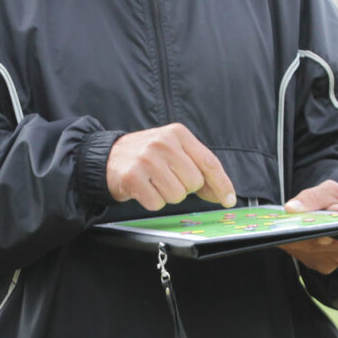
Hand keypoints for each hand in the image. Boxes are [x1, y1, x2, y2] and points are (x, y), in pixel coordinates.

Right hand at [106, 123, 235, 210]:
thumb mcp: (173, 151)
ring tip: (155, 182)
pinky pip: (157, 203)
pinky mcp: (133, 177)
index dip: (222, 184)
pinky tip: (144, 188)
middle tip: (168, 178)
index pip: (209, 162)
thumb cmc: (147, 156)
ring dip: (167, 195)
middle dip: (185, 187)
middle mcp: (163, 143)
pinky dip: (152, 201)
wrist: (108, 157)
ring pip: (177, 195)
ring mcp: (147, 159)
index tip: (229, 200)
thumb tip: (220, 192)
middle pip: (194, 183)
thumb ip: (197, 168)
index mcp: (178, 134)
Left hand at [279, 179, 337, 274]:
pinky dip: (294, 244)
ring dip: (292, 238)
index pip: (332, 232)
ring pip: (304, 250)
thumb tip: (290, 208)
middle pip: (312, 243)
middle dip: (295, 232)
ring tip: (282, 225)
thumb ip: (312, 197)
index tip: (296, 224)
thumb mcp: (331, 191)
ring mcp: (333, 261)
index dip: (312, 230)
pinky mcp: (323, 267)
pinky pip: (302, 255)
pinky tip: (289, 233)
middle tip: (278, 223)